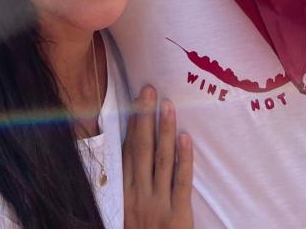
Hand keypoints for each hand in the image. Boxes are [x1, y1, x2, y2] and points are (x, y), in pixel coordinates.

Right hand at [123, 86, 192, 228]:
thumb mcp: (120, 215)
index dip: (133, 125)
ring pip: (161, 160)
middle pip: (142, 149)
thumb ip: (123, 190)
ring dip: (165, 130)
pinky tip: (186, 138)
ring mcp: (157, 205)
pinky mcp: (177, 216)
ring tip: (168, 105)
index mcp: (121, 195)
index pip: (126, 152)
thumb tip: (124, 160)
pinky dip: (184, 159)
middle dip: (145, 118)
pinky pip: (180, 182)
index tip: (137, 100)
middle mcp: (137, 196)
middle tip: (150, 90)